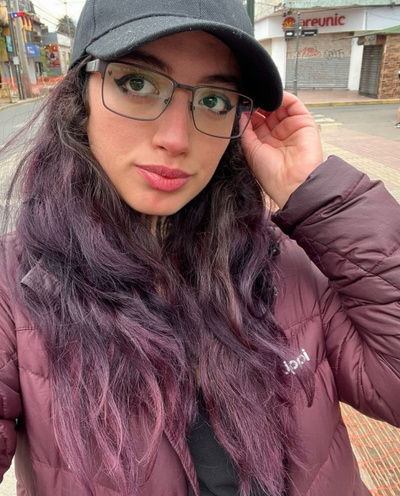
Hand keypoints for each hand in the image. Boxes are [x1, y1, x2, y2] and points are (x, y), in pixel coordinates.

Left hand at [241, 92, 322, 208]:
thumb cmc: (271, 174)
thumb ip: (245, 130)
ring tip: (259, 98)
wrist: (291, 182)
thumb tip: (241, 115)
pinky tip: (272, 97)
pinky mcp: (304, 122)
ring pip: (279, 106)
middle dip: (257, 105)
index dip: (248, 113)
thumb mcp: (250, 151)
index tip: (239, 106)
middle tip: (248, 99)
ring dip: (268, 100)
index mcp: (264, 144)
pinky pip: (293, 104)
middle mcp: (278, 135)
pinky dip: (283, 97)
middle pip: (266, 112)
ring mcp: (291, 128)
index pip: (255, 122)